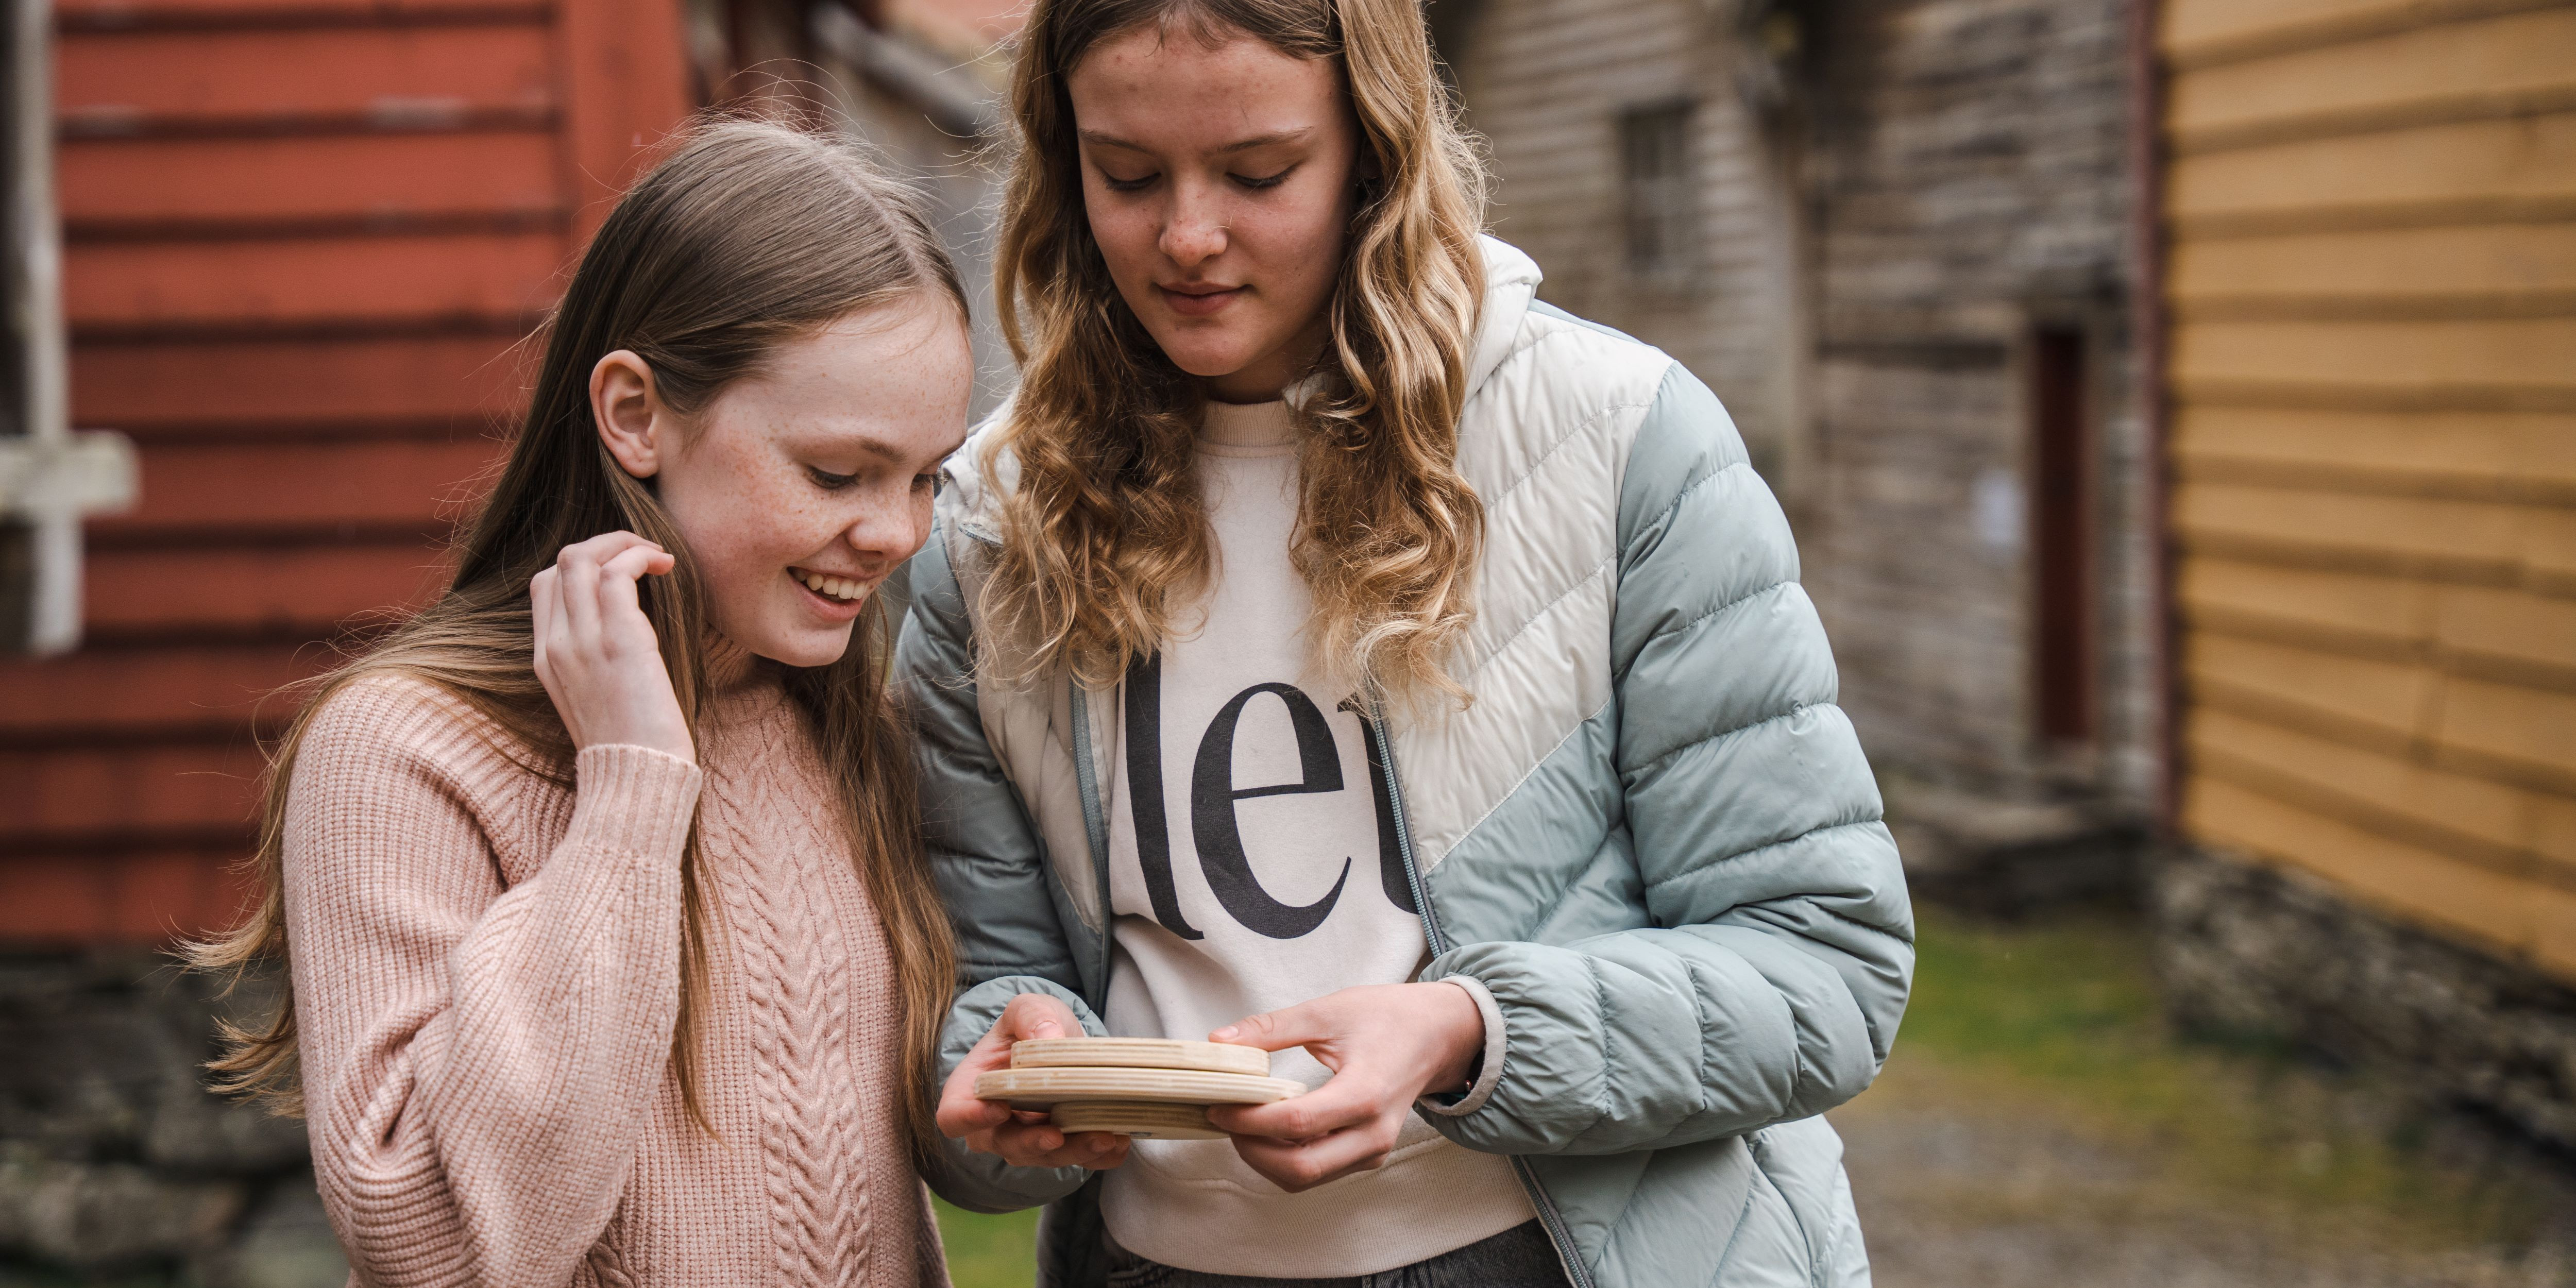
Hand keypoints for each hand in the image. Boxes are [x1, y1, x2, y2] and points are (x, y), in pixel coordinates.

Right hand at [530, 531, 693, 762]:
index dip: (584, 565)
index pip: (545, 585)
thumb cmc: (632, 745)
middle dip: (605, 544)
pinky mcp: (618, 641)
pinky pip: (616, 573)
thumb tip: (626, 631)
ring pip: (581, 558)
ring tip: (657, 556)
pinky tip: (665, 566)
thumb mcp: (598, 698)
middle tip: (644, 555)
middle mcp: (556, 646)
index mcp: (546, 659)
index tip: (623, 573)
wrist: (637, 779)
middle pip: (561, 564)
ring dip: (623, 543)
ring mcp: (582, 642)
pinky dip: (639, 556)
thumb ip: (595, 661)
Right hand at [935, 994, 1130, 1170]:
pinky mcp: (1062, 1149)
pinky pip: (1079, 1162)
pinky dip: (1099, 1157)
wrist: (1060, 1042)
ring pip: (1044, 1158)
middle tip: (1058, 1135)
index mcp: (969, 1092)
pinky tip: (1118, 1143)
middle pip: (1005, 1145)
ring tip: (1104, 1137)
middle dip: (1033, 1144)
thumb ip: (1031, 1017)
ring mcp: (1027, 1141)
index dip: (971, 1118)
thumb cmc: (1030, 1027)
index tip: (999, 1108)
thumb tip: (1049, 1039)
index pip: (953, 1117)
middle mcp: (992, 1126)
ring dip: (1074, 1152)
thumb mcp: (1027, 1009)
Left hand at [1204, 981, 1482, 1192]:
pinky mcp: (1369, 1156)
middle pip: (1299, 1168)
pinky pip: (1318, 1171)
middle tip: (1223, 1119)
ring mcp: (1374, 1151)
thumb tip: (1218, 1042)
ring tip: (1240, 1123)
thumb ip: (1272, 1028)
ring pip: (1306, 1177)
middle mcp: (1374, 1134)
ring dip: (1265, 1159)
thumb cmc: (1388, 1017)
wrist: (1438, 1035)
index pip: (1296, 1123)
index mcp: (1366, 1094)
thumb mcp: (1328, 1011)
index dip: (1248, 1120)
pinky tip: (1267, 1129)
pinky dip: (1285, 1159)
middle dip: (1251, 1149)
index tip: (1217, 1105)